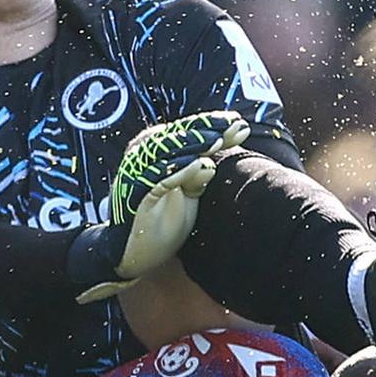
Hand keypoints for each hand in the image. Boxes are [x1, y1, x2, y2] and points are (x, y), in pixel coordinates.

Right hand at [67, 111, 250, 303]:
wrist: (136, 253)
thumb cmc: (162, 223)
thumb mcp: (188, 196)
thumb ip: (198, 177)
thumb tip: (210, 163)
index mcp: (158, 154)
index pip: (187, 133)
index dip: (213, 127)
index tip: (240, 124)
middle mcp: (144, 159)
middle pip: (178, 137)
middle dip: (208, 130)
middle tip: (234, 126)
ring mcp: (138, 177)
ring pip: (165, 153)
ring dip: (193, 145)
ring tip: (218, 141)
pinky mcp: (135, 197)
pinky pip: (156, 181)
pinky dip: (176, 171)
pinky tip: (197, 164)